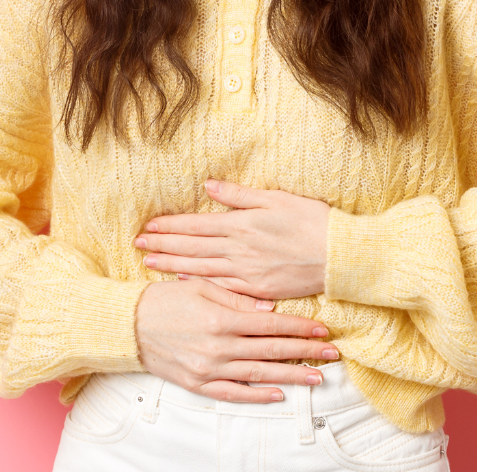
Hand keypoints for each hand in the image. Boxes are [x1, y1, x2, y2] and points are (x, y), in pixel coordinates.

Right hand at [134, 277, 339, 402]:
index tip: (322, 329)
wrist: (128, 326)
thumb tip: (268, 309)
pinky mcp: (197, 383)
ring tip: (316, 378)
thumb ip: (236, 298)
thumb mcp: (200, 287)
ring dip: (290, 376)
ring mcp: (208, 368)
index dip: (299, 327)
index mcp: (221, 318)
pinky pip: (232, 393)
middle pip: (271, 351)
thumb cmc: (164, 300)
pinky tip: (277, 394)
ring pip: (258, 375)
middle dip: (305, 352)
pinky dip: (256, 396)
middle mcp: (218, 347)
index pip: (271, 325)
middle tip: (331, 353)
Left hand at [136, 179, 330, 300]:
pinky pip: (221, 288)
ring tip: (150, 263)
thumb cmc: (311, 221)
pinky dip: (200, 284)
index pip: (195, 225)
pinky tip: (183, 283)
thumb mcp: (276, 198)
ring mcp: (247, 273)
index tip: (148, 227)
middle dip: (162, 246)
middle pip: (192, 248)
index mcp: (241, 225)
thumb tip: (208, 187)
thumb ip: (239, 195)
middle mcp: (239, 250)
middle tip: (137, 245)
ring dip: (173, 265)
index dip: (170, 226)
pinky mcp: (257, 290)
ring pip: (201, 269)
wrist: (339, 255)